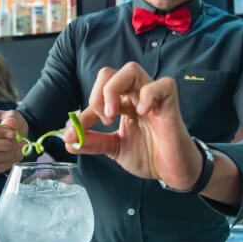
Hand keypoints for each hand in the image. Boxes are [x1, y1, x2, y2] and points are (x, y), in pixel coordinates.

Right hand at [0, 110, 27, 176]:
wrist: (12, 136)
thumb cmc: (8, 123)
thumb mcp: (13, 116)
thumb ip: (12, 118)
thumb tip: (9, 123)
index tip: (12, 133)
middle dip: (3, 144)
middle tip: (17, 142)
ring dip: (6, 155)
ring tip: (18, 149)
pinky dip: (5, 164)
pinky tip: (14, 157)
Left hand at [62, 62, 202, 189]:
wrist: (173, 172)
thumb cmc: (149, 156)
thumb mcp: (115, 149)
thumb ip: (93, 142)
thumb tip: (69, 141)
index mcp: (123, 104)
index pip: (97, 96)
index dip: (83, 113)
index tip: (74, 133)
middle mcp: (135, 95)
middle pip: (110, 72)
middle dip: (98, 94)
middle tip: (103, 119)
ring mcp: (153, 97)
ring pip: (131, 70)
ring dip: (114, 89)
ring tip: (114, 115)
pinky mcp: (170, 103)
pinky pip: (162, 85)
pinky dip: (147, 95)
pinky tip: (142, 113)